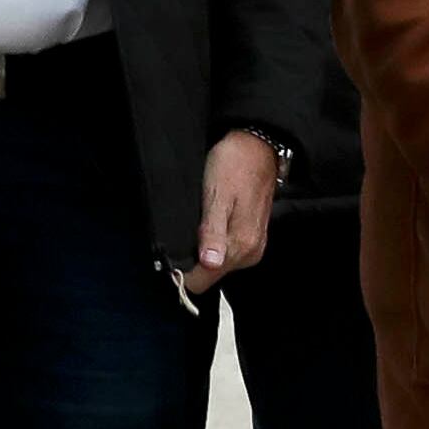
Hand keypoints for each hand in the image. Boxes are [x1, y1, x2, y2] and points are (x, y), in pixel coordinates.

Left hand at [175, 130, 281, 293]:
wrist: (258, 147)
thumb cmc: (233, 166)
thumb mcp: (216, 196)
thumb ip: (213, 232)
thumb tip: (209, 264)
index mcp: (242, 245)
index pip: (203, 281)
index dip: (183, 271)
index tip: (171, 253)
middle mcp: (251, 252)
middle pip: (210, 275)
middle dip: (193, 260)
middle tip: (185, 229)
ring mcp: (254, 247)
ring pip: (217, 266)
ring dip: (203, 250)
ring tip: (198, 222)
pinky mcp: (253, 239)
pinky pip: (227, 254)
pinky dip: (213, 244)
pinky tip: (210, 222)